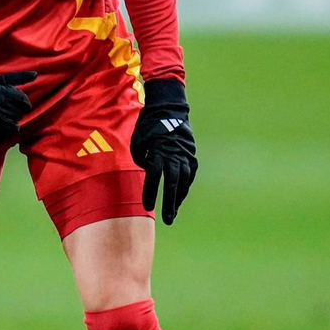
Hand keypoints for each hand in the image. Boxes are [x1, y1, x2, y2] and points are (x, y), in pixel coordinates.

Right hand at [0, 71, 38, 145]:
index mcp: (0, 92)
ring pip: (12, 128)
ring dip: (10, 125)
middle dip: (15, 113)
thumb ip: (16, 77)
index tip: (18, 105)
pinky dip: (0, 135)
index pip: (23, 102)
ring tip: (2, 120)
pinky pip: (0, 138)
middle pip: (18, 115)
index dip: (24, 104)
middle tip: (7, 111)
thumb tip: (36, 74)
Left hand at [131, 79, 197, 224]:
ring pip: (183, 181)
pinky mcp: (191, 155)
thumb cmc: (148, 126)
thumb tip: (147, 170)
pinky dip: (184, 187)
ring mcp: (186, 156)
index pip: (154, 177)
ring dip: (178, 198)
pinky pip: (189, 176)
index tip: (147, 206)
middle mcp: (174, 155)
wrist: (169, 110)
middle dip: (169, 203)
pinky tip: (179, 197)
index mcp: (159, 151)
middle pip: (172, 183)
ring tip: (172, 213)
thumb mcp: (137, 140)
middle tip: (168, 219)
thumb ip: (140, 158)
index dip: (150, 192)